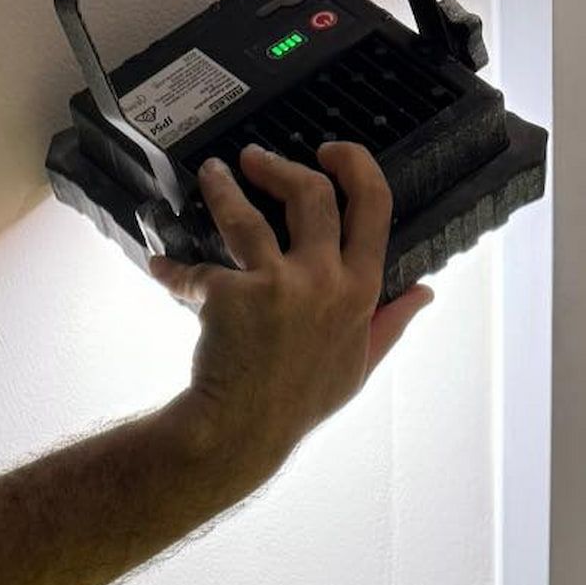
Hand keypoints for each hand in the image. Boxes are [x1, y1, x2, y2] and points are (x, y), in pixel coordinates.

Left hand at [148, 141, 433, 477]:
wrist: (244, 433)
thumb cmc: (301, 403)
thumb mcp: (360, 366)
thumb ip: (391, 324)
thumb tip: (425, 292)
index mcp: (360, 291)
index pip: (374, 207)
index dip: (355, 166)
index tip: (330, 151)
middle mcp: (323, 280)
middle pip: (311, 194)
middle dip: (281, 168)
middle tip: (255, 160)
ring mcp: (277, 285)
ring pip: (245, 214)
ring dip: (223, 188)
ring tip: (211, 176)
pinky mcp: (230, 294)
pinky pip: (195, 270)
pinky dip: (173, 269)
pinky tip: (160, 267)